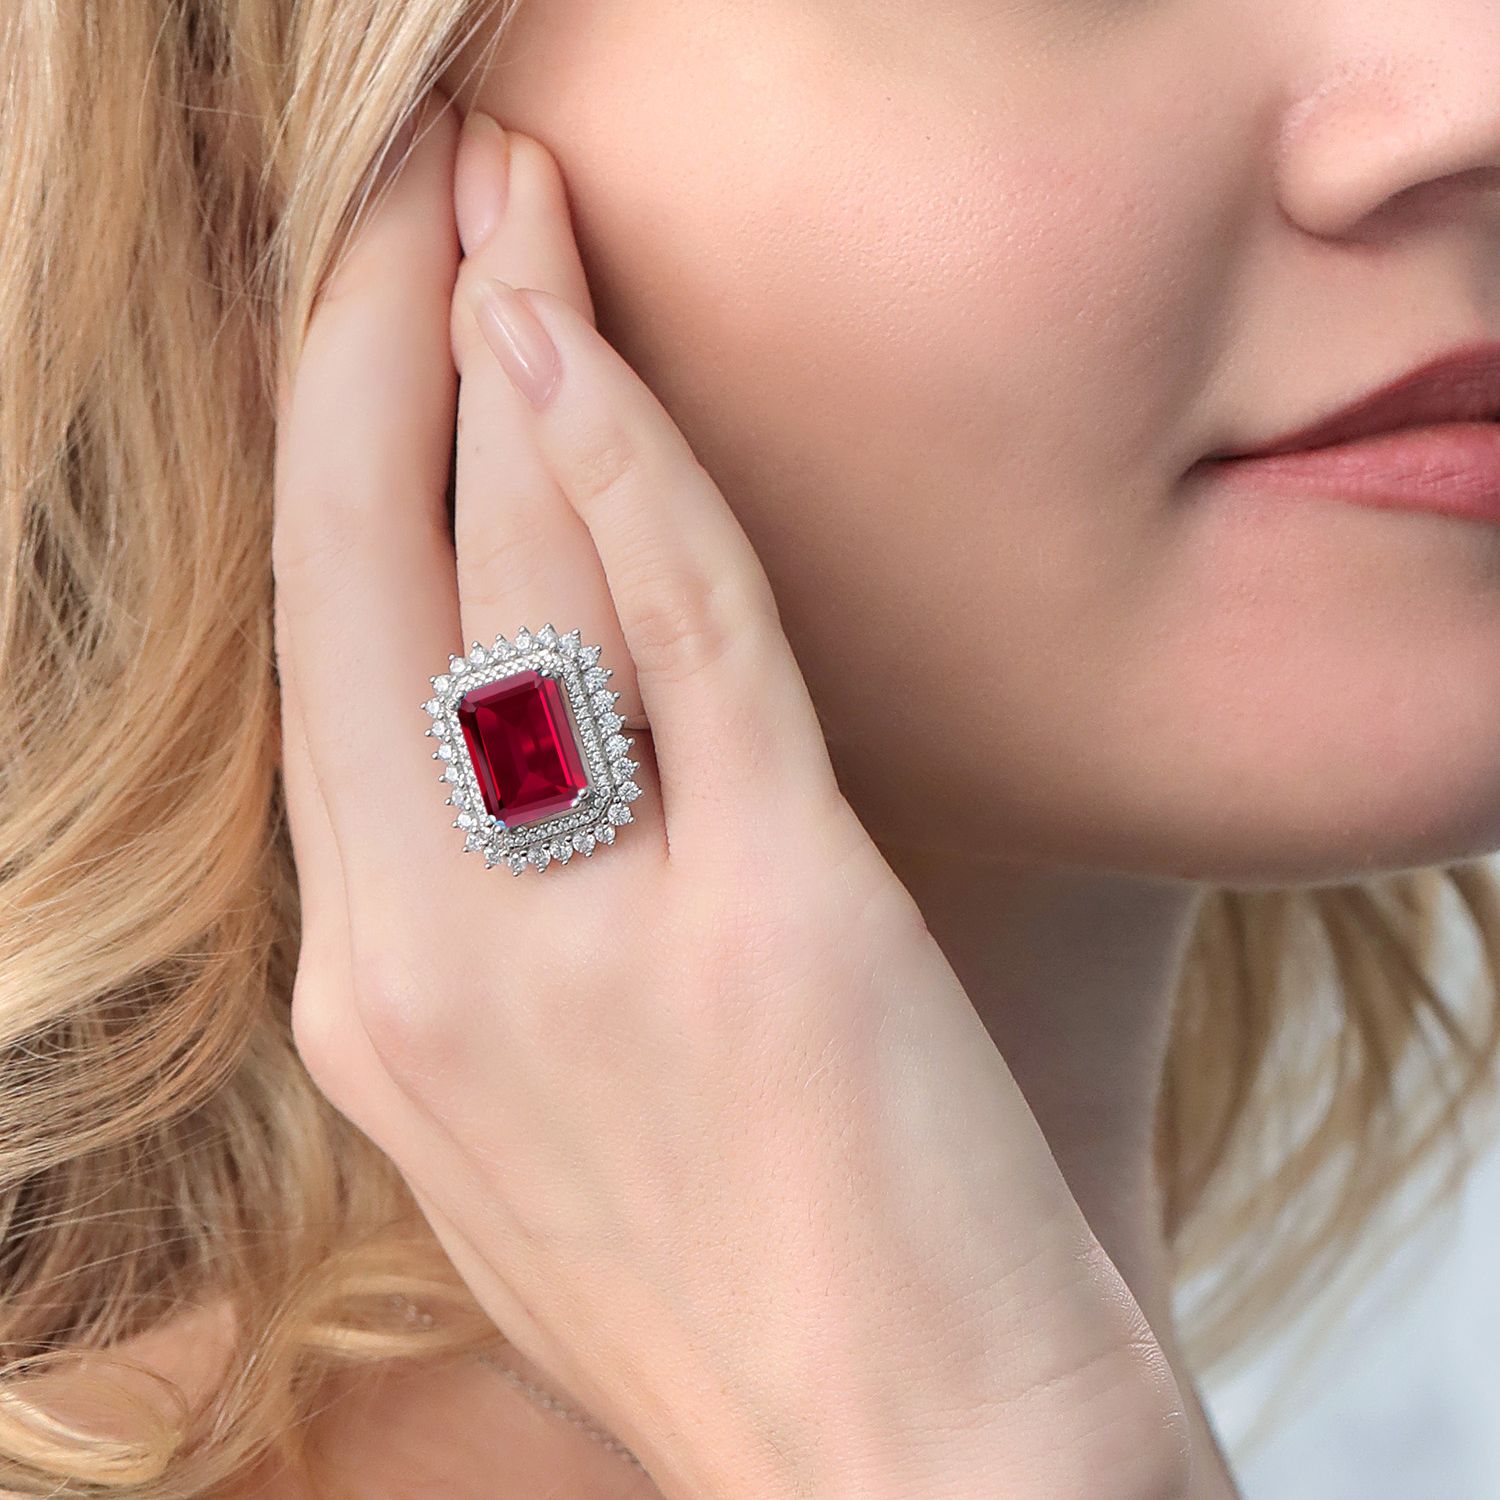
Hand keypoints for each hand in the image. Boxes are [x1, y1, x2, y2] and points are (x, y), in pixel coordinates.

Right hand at [272, 87, 1189, 1499]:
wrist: (909, 1478)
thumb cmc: (751, 1296)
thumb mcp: (556, 1116)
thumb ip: (505, 924)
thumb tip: (510, 742)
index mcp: (377, 1002)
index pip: (328, 655)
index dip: (342, 455)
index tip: (376, 311)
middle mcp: (428, 959)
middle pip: (363, 568)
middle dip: (372, 334)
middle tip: (409, 173)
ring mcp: (584, 940)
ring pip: (508, 567)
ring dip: (503, 342)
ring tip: (504, 187)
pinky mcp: (768, 921)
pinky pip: (671, 633)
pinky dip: (624, 461)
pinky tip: (577, 332)